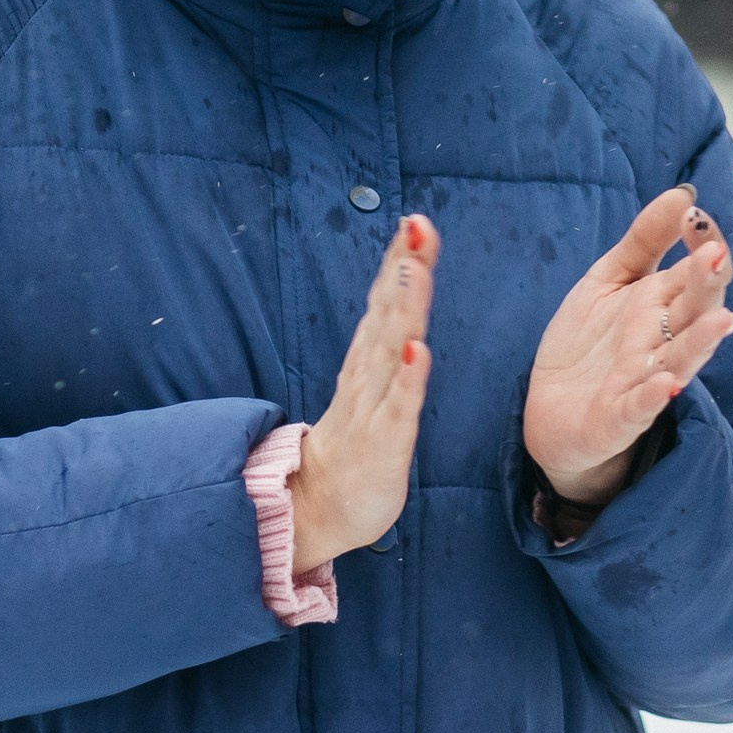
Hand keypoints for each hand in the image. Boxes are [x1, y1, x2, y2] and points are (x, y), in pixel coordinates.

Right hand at [291, 215, 435, 570]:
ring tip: (414, 269)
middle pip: (386, 313)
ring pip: (390, 349)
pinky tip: (418, 348)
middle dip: (402, 268)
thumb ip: (384, 353)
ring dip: (403, 307)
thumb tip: (401, 317)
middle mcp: (366, 376)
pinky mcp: (384, 441)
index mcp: (365, 363)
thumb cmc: (352, 449)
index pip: (383, 303)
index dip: (399, 263)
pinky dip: (408, 375)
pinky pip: (398, 405)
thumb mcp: (371, 394)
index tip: (415, 222)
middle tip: (416, 225)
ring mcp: (372, 407)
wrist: (314, 509)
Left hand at [524, 188, 732, 506]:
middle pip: (695, 312)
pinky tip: (665, 385)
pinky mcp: (618, 418)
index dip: (701, 244)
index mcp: (661, 307)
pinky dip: (652, 398)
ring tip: (722, 321)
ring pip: (680, 361)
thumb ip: (644, 241)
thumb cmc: (588, 345)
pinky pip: (639, 407)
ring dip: (700, 342)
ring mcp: (642, 381)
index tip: (696, 215)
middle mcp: (661, 342)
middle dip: (708, 285)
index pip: (696, 272)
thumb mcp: (608, 281)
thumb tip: (682, 193)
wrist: (551, 413)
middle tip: (716, 255)